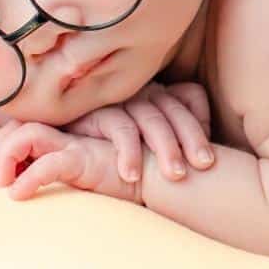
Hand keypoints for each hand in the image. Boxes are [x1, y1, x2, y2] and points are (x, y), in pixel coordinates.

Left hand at [0, 120, 135, 202]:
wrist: (158, 176)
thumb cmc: (121, 176)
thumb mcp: (82, 170)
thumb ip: (59, 166)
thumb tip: (26, 186)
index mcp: (64, 129)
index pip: (20, 124)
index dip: (2, 144)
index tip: (0, 175)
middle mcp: (67, 129)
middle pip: (16, 124)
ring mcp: (75, 141)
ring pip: (26, 134)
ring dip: (5, 157)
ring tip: (2, 184)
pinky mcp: (85, 158)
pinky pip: (48, 164)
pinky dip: (28, 179)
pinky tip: (18, 195)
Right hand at [62, 81, 214, 185]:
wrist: (58, 137)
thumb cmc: (107, 141)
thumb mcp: (144, 139)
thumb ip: (171, 140)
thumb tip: (204, 160)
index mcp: (158, 95)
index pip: (189, 98)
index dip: (201, 125)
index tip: (210, 158)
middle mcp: (141, 92)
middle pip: (174, 110)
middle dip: (192, 138)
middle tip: (203, 165)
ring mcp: (119, 99)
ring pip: (151, 118)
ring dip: (165, 148)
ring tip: (176, 176)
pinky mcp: (95, 110)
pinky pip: (118, 128)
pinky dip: (128, 152)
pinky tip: (132, 176)